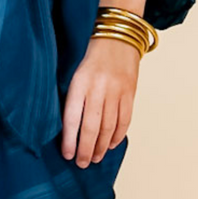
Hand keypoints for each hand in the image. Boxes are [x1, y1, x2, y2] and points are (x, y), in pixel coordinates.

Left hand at [60, 36, 138, 164]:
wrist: (116, 35)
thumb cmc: (88, 54)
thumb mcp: (73, 71)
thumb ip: (72, 96)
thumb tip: (67, 126)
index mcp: (79, 83)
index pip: (72, 118)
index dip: (70, 139)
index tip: (67, 154)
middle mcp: (99, 89)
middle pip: (92, 127)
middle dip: (86, 149)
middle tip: (82, 163)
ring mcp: (117, 91)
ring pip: (109, 126)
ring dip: (102, 146)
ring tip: (95, 158)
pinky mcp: (130, 92)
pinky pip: (125, 119)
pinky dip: (118, 134)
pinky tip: (111, 145)